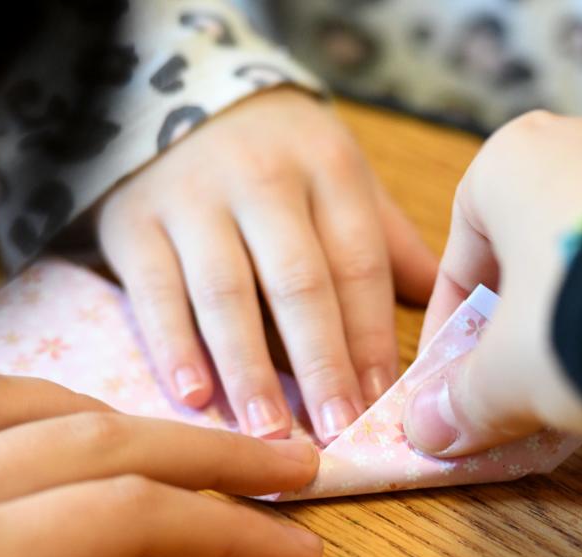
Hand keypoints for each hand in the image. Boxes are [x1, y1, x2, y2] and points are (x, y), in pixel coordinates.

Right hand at [98, 88, 436, 443]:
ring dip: (250, 370)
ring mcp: (193, 199)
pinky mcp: (134, 222)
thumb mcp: (337, 175)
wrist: (171, 96)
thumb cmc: (274, 156)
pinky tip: (193, 397)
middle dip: (321, 363)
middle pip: (298, 282)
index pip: (358, 263)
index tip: (383, 404)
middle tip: (335, 431)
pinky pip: (155, 292)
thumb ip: (383, 239)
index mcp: (327, 168)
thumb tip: (447, 299)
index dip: (372, 337)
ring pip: (227, 293)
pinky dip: (173, 346)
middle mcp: (263, 179)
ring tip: (268, 434)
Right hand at [405, 110, 581, 456]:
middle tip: (516, 374)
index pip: (460, 257)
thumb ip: (463, 398)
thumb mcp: (507, 370)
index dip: (451, 327)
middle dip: (517, 317)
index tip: (451, 373)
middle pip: (527, 247)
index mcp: (510, 160)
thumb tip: (430, 430)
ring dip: (577, 305)